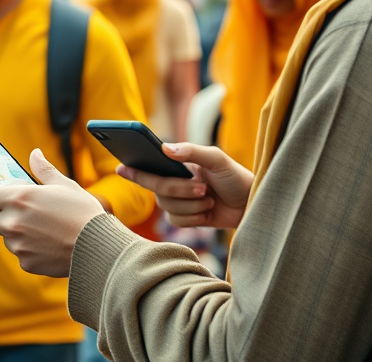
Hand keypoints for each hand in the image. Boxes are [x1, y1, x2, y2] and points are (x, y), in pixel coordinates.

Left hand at [0, 149, 105, 277]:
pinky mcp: (26, 262)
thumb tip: (34, 154)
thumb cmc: (83, 212)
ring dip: (9, 229)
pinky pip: (19, 251)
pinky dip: (27, 245)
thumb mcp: (63, 184)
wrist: (98, 248)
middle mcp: (12, 222)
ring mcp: (17, 245)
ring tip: (37, 224)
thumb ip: (43, 169)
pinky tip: (46, 240)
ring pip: (1, 235)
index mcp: (18, 197)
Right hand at [117, 143, 251, 228]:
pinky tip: (208, 212)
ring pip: (167, 207)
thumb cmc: (235, 177)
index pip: (151, 166)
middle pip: (158, 188)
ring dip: (192, 205)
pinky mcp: (186, 218)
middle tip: (204, 187)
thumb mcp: (218, 159)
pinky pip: (176, 222)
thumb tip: (165, 149)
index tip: (121, 168)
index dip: (134, 169)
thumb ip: (192, 151)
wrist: (251, 204)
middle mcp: (173, 181)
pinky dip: (194, 218)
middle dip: (181, 189)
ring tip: (210, 199)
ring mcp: (179, 201)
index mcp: (178, 164)